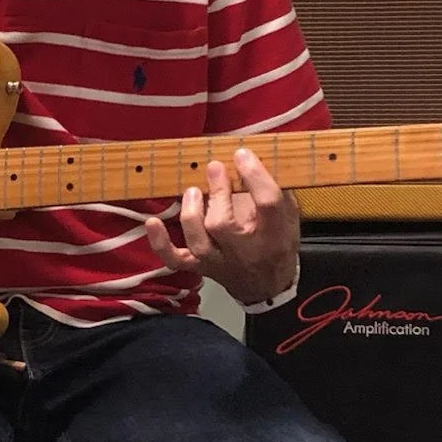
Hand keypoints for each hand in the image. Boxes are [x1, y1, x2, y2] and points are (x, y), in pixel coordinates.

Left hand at [143, 147, 298, 305]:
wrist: (268, 286)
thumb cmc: (278, 243)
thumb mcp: (289, 217)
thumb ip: (276, 189)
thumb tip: (256, 156)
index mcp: (275, 235)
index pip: (267, 204)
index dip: (255, 176)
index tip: (242, 154)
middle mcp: (245, 252)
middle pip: (224, 225)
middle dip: (217, 194)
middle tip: (214, 167)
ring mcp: (219, 261)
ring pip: (199, 243)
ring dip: (191, 214)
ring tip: (192, 191)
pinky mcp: (200, 267)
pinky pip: (175, 259)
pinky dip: (161, 243)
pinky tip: (152, 222)